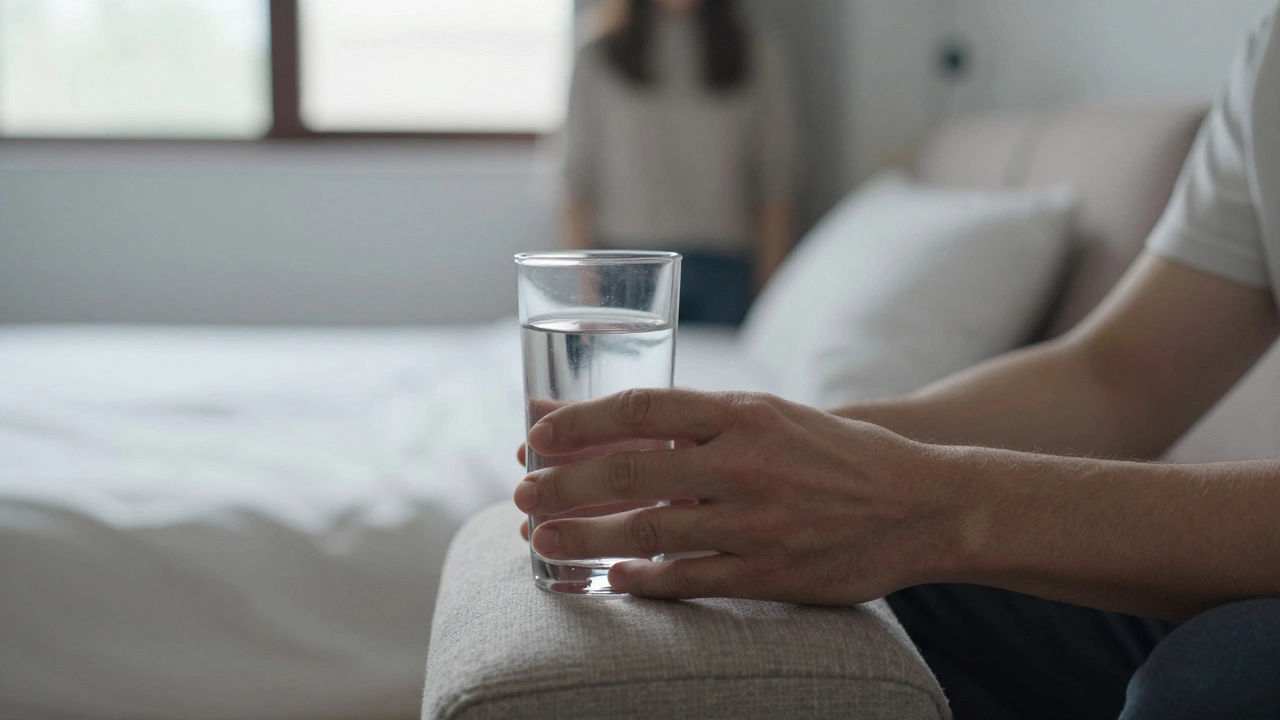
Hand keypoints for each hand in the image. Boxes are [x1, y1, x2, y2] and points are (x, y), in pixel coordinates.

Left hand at [511, 389, 964, 603]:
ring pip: (648, 531)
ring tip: (540, 542)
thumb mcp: (777, 417)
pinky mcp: (771, 572)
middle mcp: (745, 463)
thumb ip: (707, 423)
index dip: (580, 422)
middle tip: (522, 494)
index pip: (641, 407)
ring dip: (584, 537)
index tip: (537, 436)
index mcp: (744, 413)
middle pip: (630, 471)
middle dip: (563, 485)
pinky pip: (690, 579)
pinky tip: (611, 579)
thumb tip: (626, 427)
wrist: (925, 504)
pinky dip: (643, 579)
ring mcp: (757, 521)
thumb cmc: (843, 454)